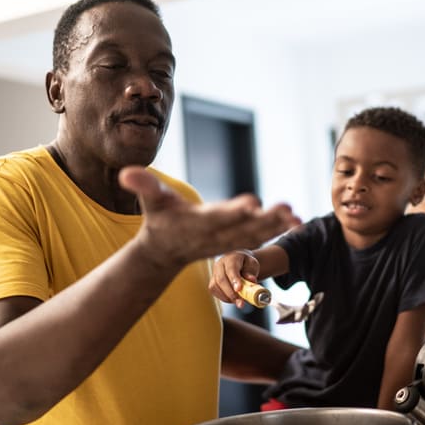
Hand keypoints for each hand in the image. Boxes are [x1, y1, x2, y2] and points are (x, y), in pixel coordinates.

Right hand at [119, 166, 299, 269]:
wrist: (164, 252)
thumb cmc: (159, 220)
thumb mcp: (150, 201)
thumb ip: (143, 185)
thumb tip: (126, 172)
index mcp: (197, 223)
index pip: (218, 217)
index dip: (234, 211)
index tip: (253, 202)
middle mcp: (216, 234)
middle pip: (244, 228)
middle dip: (267, 220)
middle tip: (289, 209)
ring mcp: (227, 242)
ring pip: (256, 235)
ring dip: (278, 227)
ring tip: (298, 218)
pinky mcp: (236, 243)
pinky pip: (260, 239)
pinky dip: (278, 232)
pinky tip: (296, 224)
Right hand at [210, 250, 261, 308]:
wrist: (240, 263)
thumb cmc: (246, 264)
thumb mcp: (252, 266)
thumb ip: (251, 273)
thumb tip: (251, 280)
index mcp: (231, 258)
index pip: (231, 268)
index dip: (234, 279)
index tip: (239, 289)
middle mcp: (220, 264)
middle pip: (221, 279)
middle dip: (230, 293)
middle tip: (240, 303)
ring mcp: (214, 273)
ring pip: (215, 287)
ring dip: (227, 297)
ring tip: (239, 301)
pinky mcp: (212, 282)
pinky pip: (214, 291)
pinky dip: (224, 297)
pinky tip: (233, 299)